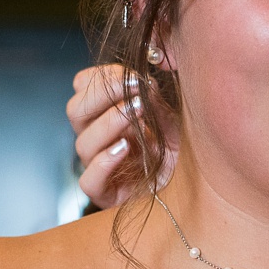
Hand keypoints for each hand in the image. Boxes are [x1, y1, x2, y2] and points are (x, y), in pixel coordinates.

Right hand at [67, 64, 177, 209]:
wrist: (194, 185)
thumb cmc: (179, 147)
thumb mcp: (170, 115)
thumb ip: (155, 96)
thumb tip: (147, 75)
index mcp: (103, 114)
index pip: (81, 87)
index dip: (103, 77)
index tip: (134, 76)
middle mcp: (96, 139)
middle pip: (75, 110)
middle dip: (104, 94)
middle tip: (136, 89)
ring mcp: (98, 167)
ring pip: (83, 142)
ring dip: (111, 122)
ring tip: (138, 113)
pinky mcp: (105, 194)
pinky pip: (89, 180)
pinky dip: (105, 161)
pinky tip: (126, 148)